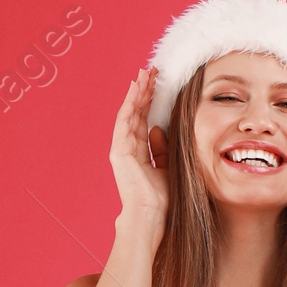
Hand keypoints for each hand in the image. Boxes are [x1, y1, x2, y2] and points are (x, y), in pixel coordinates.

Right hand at [110, 66, 167, 226]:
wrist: (150, 215)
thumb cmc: (162, 199)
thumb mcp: (168, 167)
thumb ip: (163, 148)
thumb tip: (158, 129)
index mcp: (139, 154)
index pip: (143, 121)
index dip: (150, 103)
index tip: (157, 85)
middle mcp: (128, 148)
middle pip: (135, 113)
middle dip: (143, 92)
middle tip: (151, 71)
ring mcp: (121, 148)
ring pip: (129, 113)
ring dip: (137, 92)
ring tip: (144, 73)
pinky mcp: (118, 150)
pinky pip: (124, 120)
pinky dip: (129, 103)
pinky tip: (135, 88)